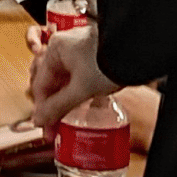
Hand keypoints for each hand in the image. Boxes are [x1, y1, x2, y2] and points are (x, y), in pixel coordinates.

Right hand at [26, 25, 156, 150]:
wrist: (136, 50)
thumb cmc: (109, 61)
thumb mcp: (80, 89)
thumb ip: (58, 106)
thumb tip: (40, 120)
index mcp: (54, 49)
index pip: (40, 84)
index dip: (41, 109)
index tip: (44, 127)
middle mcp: (64, 48)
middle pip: (52, 84)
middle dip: (53, 107)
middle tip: (54, 128)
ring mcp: (78, 52)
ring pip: (65, 83)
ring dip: (64, 102)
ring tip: (67, 121)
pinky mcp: (92, 58)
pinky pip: (77, 79)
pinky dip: (75, 94)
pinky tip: (79, 107)